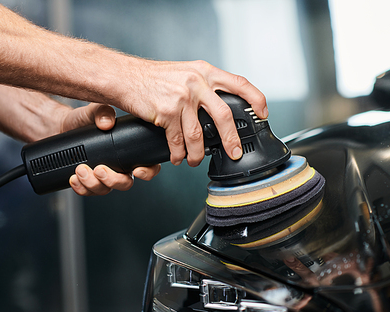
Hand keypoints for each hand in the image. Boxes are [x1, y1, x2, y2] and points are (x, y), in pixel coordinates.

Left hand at [62, 103, 160, 195]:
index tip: (137, 170)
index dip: (147, 172)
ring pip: (105, 190)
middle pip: (125, 183)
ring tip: (80, 169)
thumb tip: (106, 122)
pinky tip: (73, 179)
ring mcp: (104, 177)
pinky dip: (81, 188)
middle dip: (112, 180)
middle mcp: (120, 167)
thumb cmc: (84, 119)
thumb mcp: (94, 111)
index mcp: (129, 152)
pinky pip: (88, 192)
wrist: (63, 126)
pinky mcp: (88, 182)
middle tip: (99, 169)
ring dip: (93, 183)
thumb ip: (103, 112)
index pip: (149, 166)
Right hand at [121, 60, 267, 166]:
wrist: (125, 77)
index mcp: (205, 71)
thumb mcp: (185, 72)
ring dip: (198, 153)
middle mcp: (196, 82)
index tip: (264, 114)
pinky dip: (178, 153)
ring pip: (199, 134)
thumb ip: (203, 85)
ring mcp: (182, 97)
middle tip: (235, 152)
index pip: (240, 83)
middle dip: (231, 139)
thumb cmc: (153, 77)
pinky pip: (177, 140)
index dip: (256, 99)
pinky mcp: (167, 112)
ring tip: (195, 160)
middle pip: (224, 115)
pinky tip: (178, 157)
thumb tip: (219, 107)